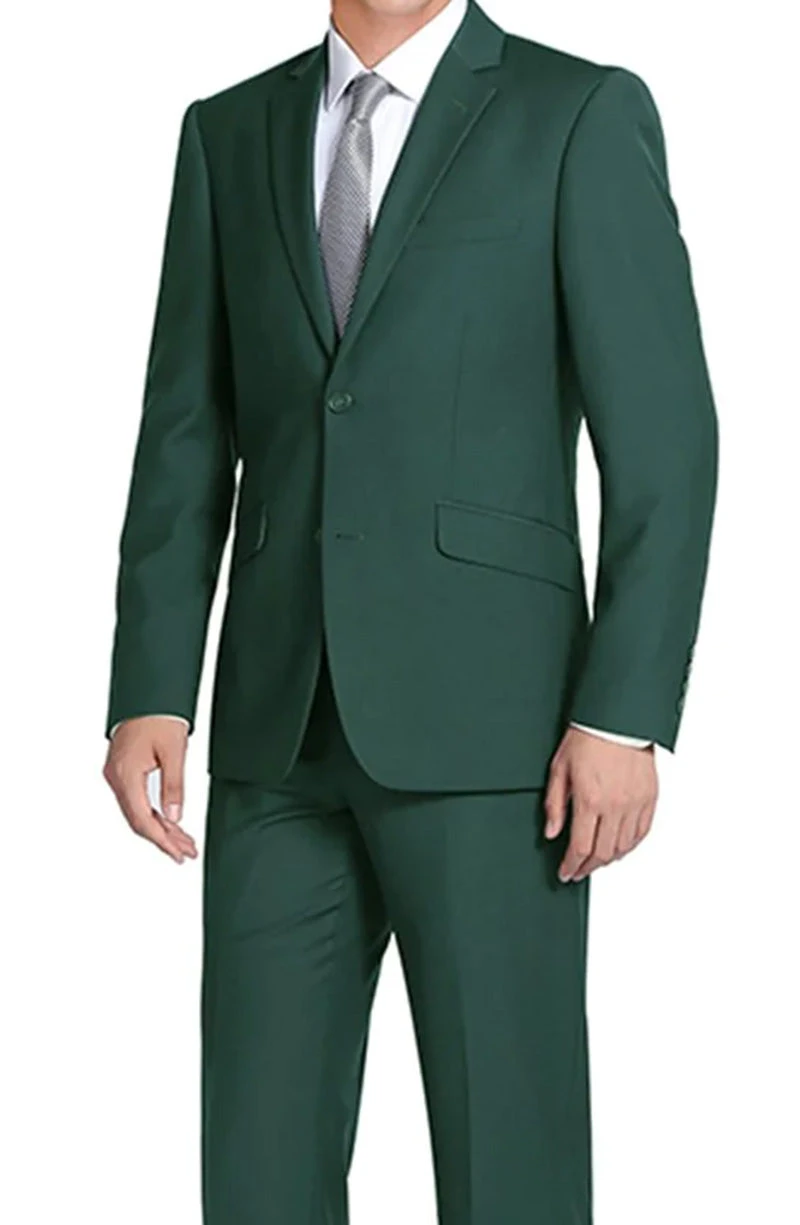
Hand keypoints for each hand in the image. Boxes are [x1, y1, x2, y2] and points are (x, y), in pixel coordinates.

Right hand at [103, 717, 196, 863]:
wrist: (148, 692)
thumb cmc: (160, 715)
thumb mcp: (174, 752)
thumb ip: (174, 786)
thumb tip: (176, 817)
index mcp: (125, 774)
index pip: (142, 820)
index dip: (162, 840)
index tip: (178, 853)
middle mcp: (116, 777)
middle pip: (138, 820)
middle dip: (163, 838)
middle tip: (186, 852)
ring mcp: (116, 774)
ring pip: (136, 812)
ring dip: (160, 828)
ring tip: (183, 841)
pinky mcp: (122, 770)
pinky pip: (135, 800)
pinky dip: (153, 813)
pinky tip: (169, 822)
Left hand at [544, 727, 657, 881]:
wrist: (617, 718)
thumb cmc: (587, 736)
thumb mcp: (559, 768)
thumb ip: (554, 803)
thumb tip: (552, 831)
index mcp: (590, 800)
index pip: (581, 847)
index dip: (571, 865)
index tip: (566, 872)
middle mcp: (615, 806)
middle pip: (603, 853)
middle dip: (588, 867)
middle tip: (578, 870)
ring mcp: (635, 803)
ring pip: (624, 847)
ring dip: (609, 859)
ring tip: (596, 861)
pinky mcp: (650, 798)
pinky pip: (642, 832)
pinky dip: (630, 846)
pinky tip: (621, 847)